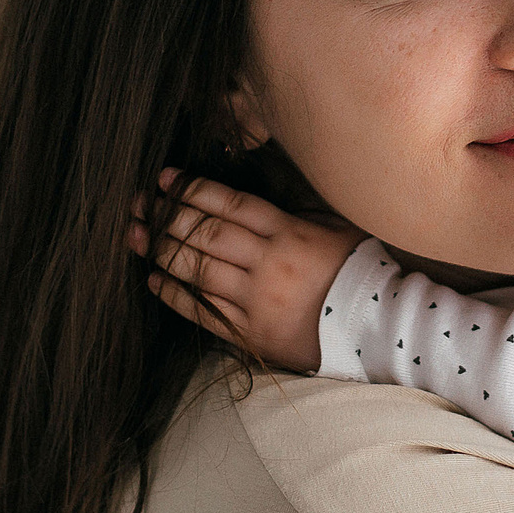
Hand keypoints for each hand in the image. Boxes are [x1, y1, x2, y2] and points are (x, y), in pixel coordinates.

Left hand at [129, 170, 363, 370]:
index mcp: (289, 233)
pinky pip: (205, 312)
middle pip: (206, 234)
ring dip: (162, 251)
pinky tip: (155, 280)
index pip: (230, 205)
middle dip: (167, 215)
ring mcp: (257, 300)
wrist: (377, 326)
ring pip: (198, 271)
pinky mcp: (252, 333)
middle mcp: (268, 264)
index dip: (193, 189)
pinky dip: (176, 295)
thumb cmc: (358, 268)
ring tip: (136, 236)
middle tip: (139, 203)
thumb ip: (294, 206)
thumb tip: (256, 183)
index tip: (167, 179)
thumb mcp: (333, 225)